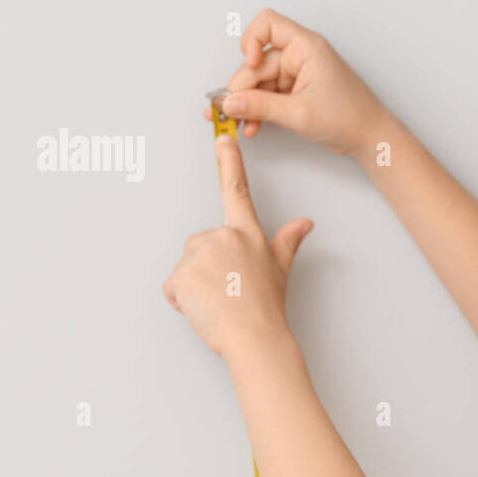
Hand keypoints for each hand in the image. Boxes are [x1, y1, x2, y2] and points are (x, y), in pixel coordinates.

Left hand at [163, 135, 312, 359]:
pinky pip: (173, 287)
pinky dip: (182, 300)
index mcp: (246, 233)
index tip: (222, 139)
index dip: (230, 162)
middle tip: (227, 290)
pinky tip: (203, 308)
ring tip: (217, 302)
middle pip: (201, 244)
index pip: (238, 192)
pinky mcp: (181, 275)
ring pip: (186, 266)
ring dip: (195, 284)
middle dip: (207, 267)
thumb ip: (288, 240)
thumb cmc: (267, 307)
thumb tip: (305, 223)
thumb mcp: (280, 269)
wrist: (254, 337)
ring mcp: (200, 255)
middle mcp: (222, 237)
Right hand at [203, 7, 393, 154]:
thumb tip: (229, 102)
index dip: (250, 41)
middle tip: (229, 112)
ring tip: (240, 125)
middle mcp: (302, 55)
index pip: (267, 24)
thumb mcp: (298, 113)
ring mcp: (299, 72)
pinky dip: (260, 108)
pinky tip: (253, 126)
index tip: (249, 66)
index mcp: (307, 47)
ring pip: (261, 81)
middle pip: (258, 62)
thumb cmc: (350, 117)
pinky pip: (270, 94)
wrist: (371, 138)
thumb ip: (260, 106)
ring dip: (249, 103)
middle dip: (242, 87)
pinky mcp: (298, 90)